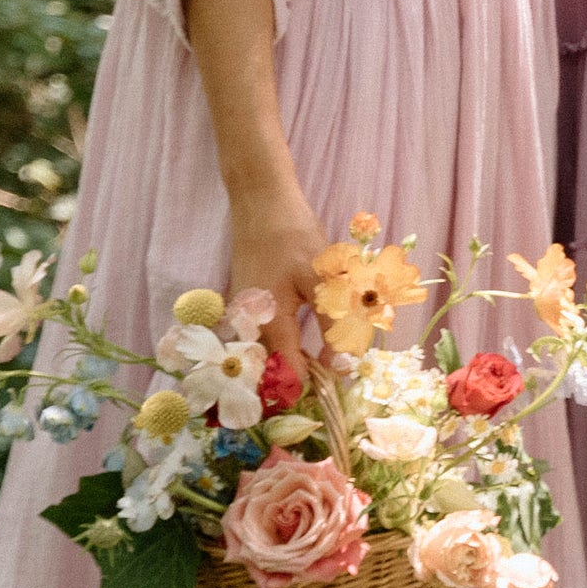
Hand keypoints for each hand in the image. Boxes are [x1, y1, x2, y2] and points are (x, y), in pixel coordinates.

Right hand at [226, 185, 325, 366]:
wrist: (260, 200)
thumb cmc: (292, 236)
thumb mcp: (322, 282)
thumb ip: (333, 325)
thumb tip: (341, 364)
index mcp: (268, 324)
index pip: (289, 374)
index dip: (315, 384)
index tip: (340, 387)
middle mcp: (248, 326)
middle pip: (276, 367)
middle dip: (306, 374)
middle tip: (339, 373)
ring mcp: (245, 314)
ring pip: (272, 352)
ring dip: (298, 358)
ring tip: (329, 357)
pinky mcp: (248, 303)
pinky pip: (268, 334)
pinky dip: (289, 342)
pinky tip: (312, 337)